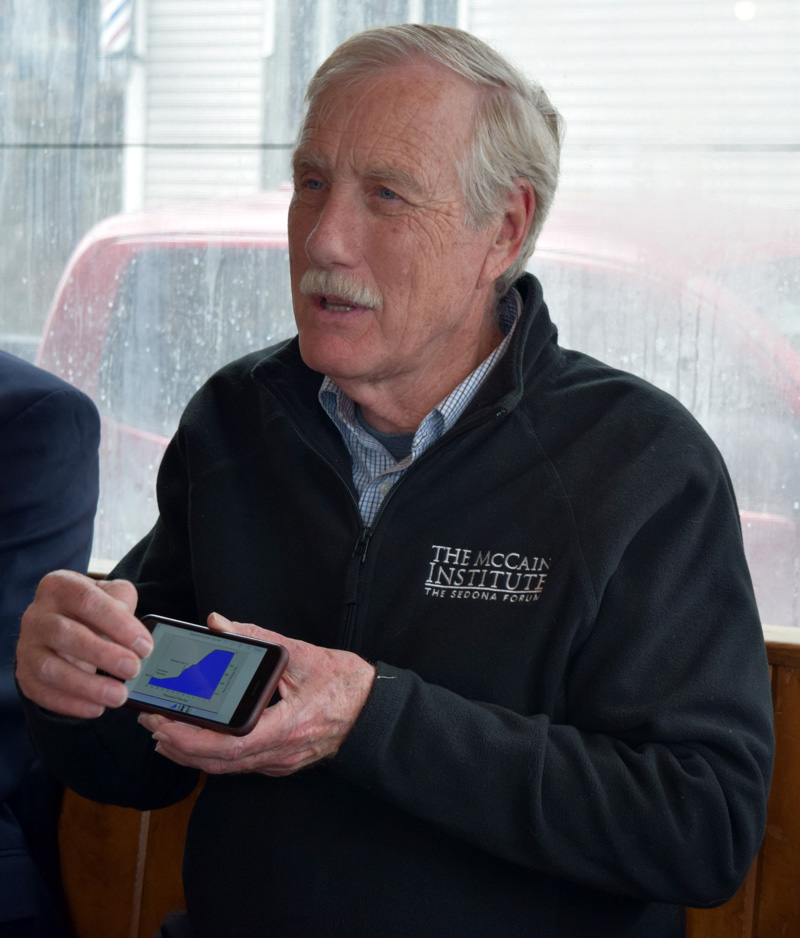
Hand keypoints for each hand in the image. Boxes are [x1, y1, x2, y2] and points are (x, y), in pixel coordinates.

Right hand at [15, 570, 151, 718]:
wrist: (64, 623)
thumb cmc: (93, 609)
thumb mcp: (111, 595)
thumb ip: (123, 603)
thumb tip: (135, 632)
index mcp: (60, 586)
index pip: (87, 601)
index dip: (118, 624)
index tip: (144, 646)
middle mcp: (37, 614)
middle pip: (65, 635)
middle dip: (103, 655)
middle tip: (133, 670)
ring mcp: (27, 645)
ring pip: (50, 668)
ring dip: (87, 686)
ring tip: (119, 695)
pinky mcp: (24, 673)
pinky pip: (42, 692)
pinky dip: (70, 703)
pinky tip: (96, 708)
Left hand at [138, 613, 376, 776]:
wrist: (375, 710)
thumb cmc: (346, 683)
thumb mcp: (302, 653)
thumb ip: (258, 638)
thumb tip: (219, 624)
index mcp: (289, 726)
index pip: (230, 743)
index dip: (192, 738)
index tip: (164, 722)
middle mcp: (282, 752)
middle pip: (219, 762)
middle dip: (179, 744)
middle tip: (151, 723)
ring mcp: (281, 761)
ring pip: (227, 768)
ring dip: (191, 753)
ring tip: (162, 732)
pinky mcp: (281, 761)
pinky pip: (240, 765)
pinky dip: (211, 755)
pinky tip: (196, 740)